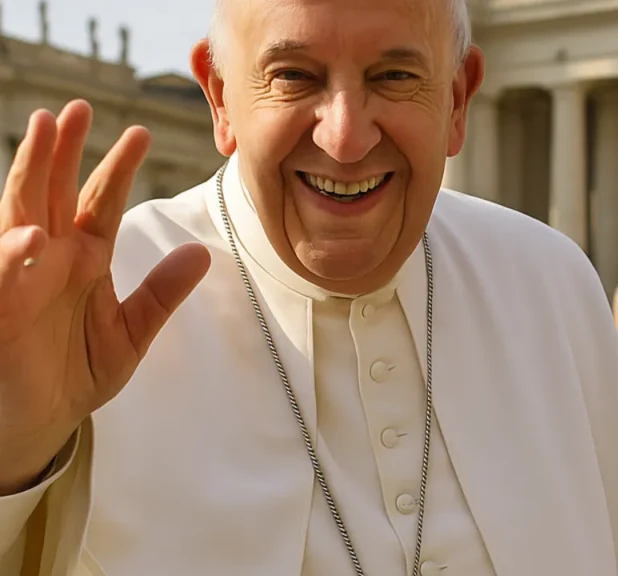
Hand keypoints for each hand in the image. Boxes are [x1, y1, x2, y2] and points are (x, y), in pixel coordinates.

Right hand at [0, 101, 210, 494]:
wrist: (41, 425)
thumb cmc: (76, 373)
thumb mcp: (131, 333)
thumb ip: (162, 294)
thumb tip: (201, 254)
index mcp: (84, 260)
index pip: (100, 203)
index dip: (116, 169)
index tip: (139, 133)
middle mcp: (48, 261)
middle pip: (54, 193)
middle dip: (63, 149)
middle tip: (76, 107)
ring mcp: (19, 282)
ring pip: (21, 216)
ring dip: (29, 174)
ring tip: (42, 131)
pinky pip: (2, 281)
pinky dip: (11, 258)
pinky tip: (29, 237)